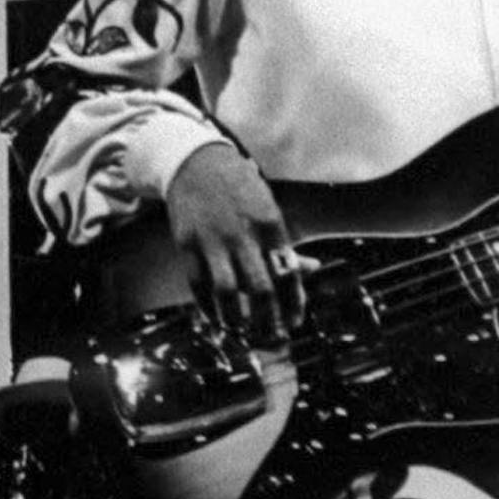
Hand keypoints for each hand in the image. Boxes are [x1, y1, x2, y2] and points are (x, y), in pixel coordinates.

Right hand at [164, 141, 307, 341]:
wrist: (194, 160)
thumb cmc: (239, 187)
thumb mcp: (268, 208)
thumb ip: (285, 242)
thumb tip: (312, 270)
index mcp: (269, 224)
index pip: (288, 274)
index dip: (294, 304)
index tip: (295, 322)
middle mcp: (242, 233)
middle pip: (261, 289)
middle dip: (268, 321)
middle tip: (270, 337)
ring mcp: (212, 239)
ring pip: (227, 292)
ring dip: (235, 319)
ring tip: (241, 331)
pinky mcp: (186, 243)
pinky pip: (198, 284)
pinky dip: (207, 306)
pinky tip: (215, 318)